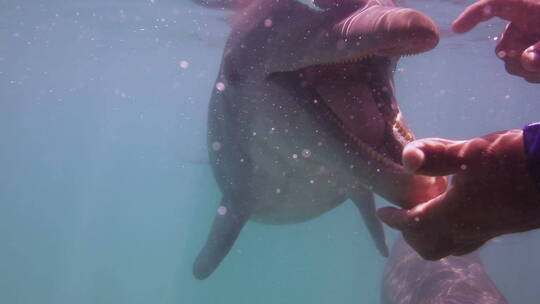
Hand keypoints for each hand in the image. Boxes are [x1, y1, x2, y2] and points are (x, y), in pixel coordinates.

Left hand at [377, 130, 539, 259]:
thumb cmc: (513, 160)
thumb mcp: (469, 152)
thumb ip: (434, 154)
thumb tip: (405, 158)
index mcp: (455, 215)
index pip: (414, 225)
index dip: (394, 219)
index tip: (382, 212)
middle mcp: (469, 230)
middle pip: (429, 247)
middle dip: (411, 234)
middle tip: (404, 213)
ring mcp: (488, 232)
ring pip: (450, 247)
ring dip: (432, 235)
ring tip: (427, 211)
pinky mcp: (503, 227)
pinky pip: (469, 240)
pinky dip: (452, 231)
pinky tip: (457, 208)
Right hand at [452, 0, 539, 81]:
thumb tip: (527, 60)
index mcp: (528, 8)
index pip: (494, 5)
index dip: (473, 15)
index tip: (456, 29)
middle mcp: (523, 23)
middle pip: (502, 46)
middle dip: (516, 58)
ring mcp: (524, 39)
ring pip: (510, 62)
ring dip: (528, 69)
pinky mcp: (527, 53)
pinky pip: (520, 69)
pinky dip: (533, 72)